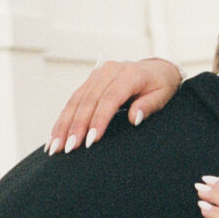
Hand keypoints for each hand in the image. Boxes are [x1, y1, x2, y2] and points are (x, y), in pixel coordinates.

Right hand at [46, 58, 182, 154]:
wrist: (156, 68)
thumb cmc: (161, 85)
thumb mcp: (163, 95)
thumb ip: (149, 106)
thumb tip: (135, 118)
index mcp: (129, 75)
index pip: (110, 99)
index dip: (99, 120)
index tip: (92, 140)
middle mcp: (109, 72)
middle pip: (88, 101)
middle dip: (76, 126)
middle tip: (68, 149)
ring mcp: (97, 75)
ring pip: (75, 101)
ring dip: (63, 125)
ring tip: (55, 147)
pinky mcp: (90, 81)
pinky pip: (73, 100)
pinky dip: (63, 119)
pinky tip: (55, 135)